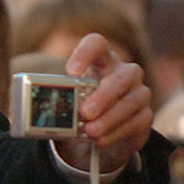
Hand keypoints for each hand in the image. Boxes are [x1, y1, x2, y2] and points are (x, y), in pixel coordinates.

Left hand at [55, 33, 153, 171]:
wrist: (95, 138)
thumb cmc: (78, 112)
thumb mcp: (66, 106)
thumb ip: (57, 105)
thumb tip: (38, 114)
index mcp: (101, 62)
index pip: (97, 44)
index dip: (85, 53)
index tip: (70, 72)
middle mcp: (124, 73)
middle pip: (122, 75)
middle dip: (103, 95)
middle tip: (84, 112)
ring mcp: (139, 93)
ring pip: (133, 100)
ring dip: (110, 117)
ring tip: (90, 132)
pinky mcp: (145, 116)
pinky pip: (137, 121)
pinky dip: (117, 132)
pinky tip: (100, 139)